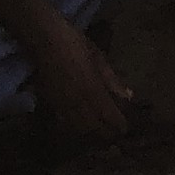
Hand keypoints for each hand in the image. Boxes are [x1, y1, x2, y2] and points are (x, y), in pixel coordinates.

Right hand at [35, 19, 134, 138]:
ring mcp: (63, 106)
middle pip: (96, 130)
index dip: (120, 126)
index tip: (125, 127)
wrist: (45, 40)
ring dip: (91, 133)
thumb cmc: (76, 44)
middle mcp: (79, 103)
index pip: (111, 119)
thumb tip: (128, 97)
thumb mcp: (100, 59)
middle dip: (107, 133)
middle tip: (114, 130)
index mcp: (94, 91)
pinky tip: (79, 125)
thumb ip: (113, 81)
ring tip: (98, 131)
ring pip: (80, 130)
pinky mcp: (51, 104)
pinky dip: (74, 128)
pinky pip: (65, 123)